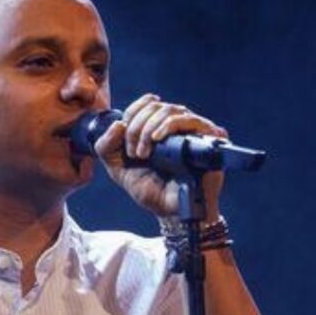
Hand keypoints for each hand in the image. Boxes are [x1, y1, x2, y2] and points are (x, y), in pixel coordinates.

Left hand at [94, 93, 227, 218]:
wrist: (171, 211)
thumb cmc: (150, 189)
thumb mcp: (118, 168)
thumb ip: (106, 147)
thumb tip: (117, 123)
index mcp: (158, 125)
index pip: (145, 103)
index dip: (131, 115)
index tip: (125, 142)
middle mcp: (178, 123)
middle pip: (154, 105)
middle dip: (137, 127)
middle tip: (134, 153)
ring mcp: (194, 128)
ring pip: (169, 110)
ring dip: (148, 129)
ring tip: (143, 153)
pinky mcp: (209, 136)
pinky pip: (188, 120)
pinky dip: (167, 126)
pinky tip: (156, 139)